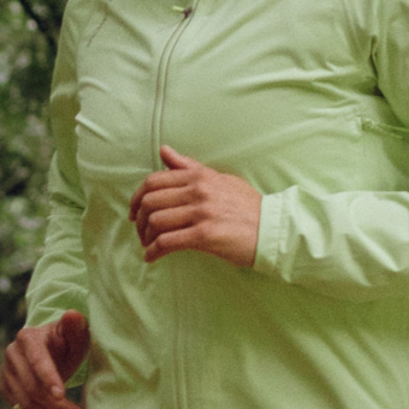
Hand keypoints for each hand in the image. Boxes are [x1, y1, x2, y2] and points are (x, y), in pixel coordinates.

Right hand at [0, 309, 89, 408]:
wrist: (52, 349)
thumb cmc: (68, 340)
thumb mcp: (76, 333)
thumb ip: (75, 326)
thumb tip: (72, 314)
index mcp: (28, 337)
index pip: (37, 360)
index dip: (48, 378)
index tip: (62, 395)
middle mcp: (12, 354)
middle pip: (32, 388)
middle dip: (58, 406)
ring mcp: (6, 373)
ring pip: (26, 404)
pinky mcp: (6, 390)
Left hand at [128, 145, 260, 267]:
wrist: (273, 229)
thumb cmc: (248, 207)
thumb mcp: (220, 179)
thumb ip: (190, 167)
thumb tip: (163, 151)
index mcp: (199, 176)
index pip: (154, 181)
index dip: (136, 197)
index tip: (134, 211)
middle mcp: (198, 191)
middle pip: (150, 201)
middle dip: (139, 220)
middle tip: (141, 232)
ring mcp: (201, 212)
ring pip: (156, 221)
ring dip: (146, 237)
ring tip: (148, 245)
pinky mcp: (205, 235)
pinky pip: (167, 242)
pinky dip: (154, 251)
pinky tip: (152, 257)